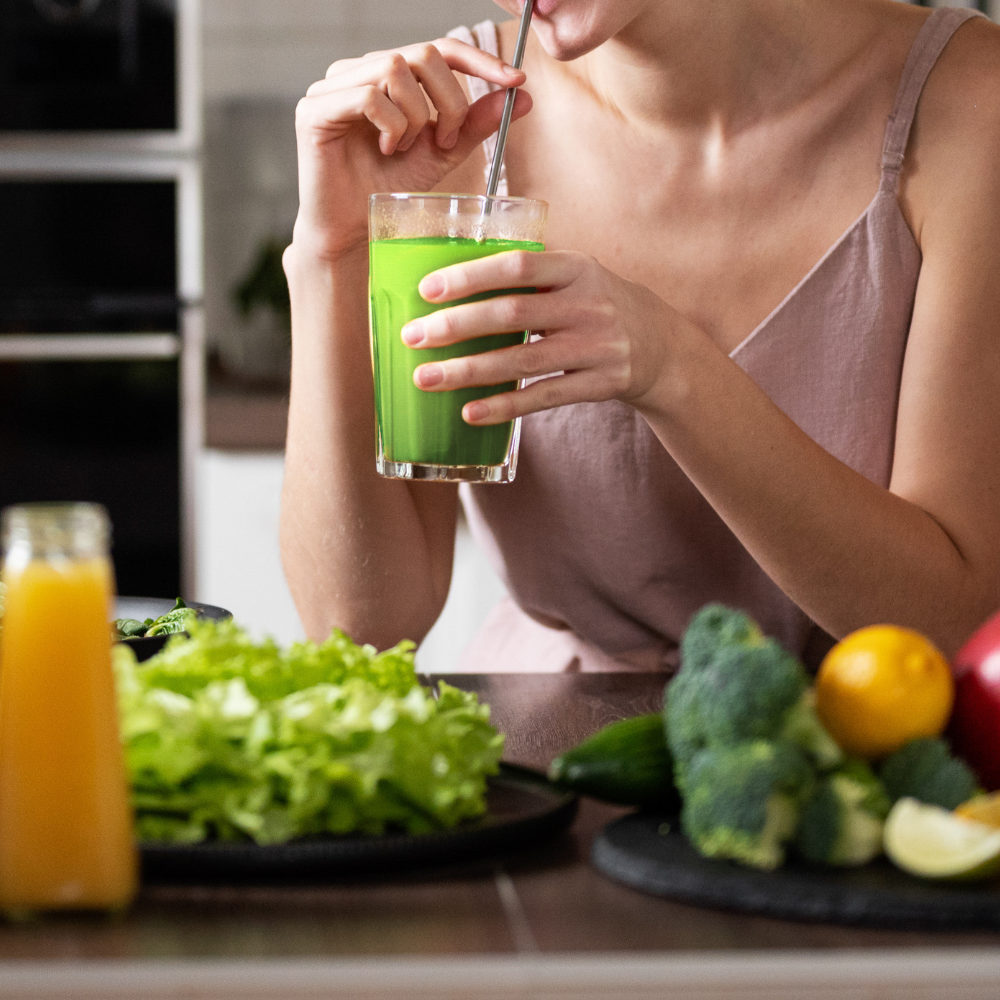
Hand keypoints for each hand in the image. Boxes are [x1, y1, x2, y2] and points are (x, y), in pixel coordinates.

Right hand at [291, 40, 530, 261]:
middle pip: (422, 53)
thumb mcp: (441, 154)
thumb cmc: (389, 189)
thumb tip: (520, 96)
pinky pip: (368, 96)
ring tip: (406, 150)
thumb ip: (474, 124)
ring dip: (415, 117)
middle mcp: (358, 70)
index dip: (479, 60)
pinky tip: (386, 151)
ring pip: (395, 69)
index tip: (516, 81)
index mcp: (387, 75)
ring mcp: (332, 86)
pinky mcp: (314, 108)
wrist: (352, 229)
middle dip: (448, 100)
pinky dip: (390, 126)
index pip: (439, 48)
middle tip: (444, 142)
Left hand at [401, 250, 688, 424]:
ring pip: (523, 361)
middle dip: (457, 326)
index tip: (428, 290)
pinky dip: (505, 406)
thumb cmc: (597, 306)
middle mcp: (589, 305)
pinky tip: (470, 412)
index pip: (519, 265)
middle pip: (513, 314)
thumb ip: (530, 277)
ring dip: (469, 371)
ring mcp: (596, 347)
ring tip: (426, 378)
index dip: (471, 277)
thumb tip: (452, 281)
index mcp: (577, 268)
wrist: (662, 346)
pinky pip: (544, 397)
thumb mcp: (576, 277)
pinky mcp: (601, 384)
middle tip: (414, 337)